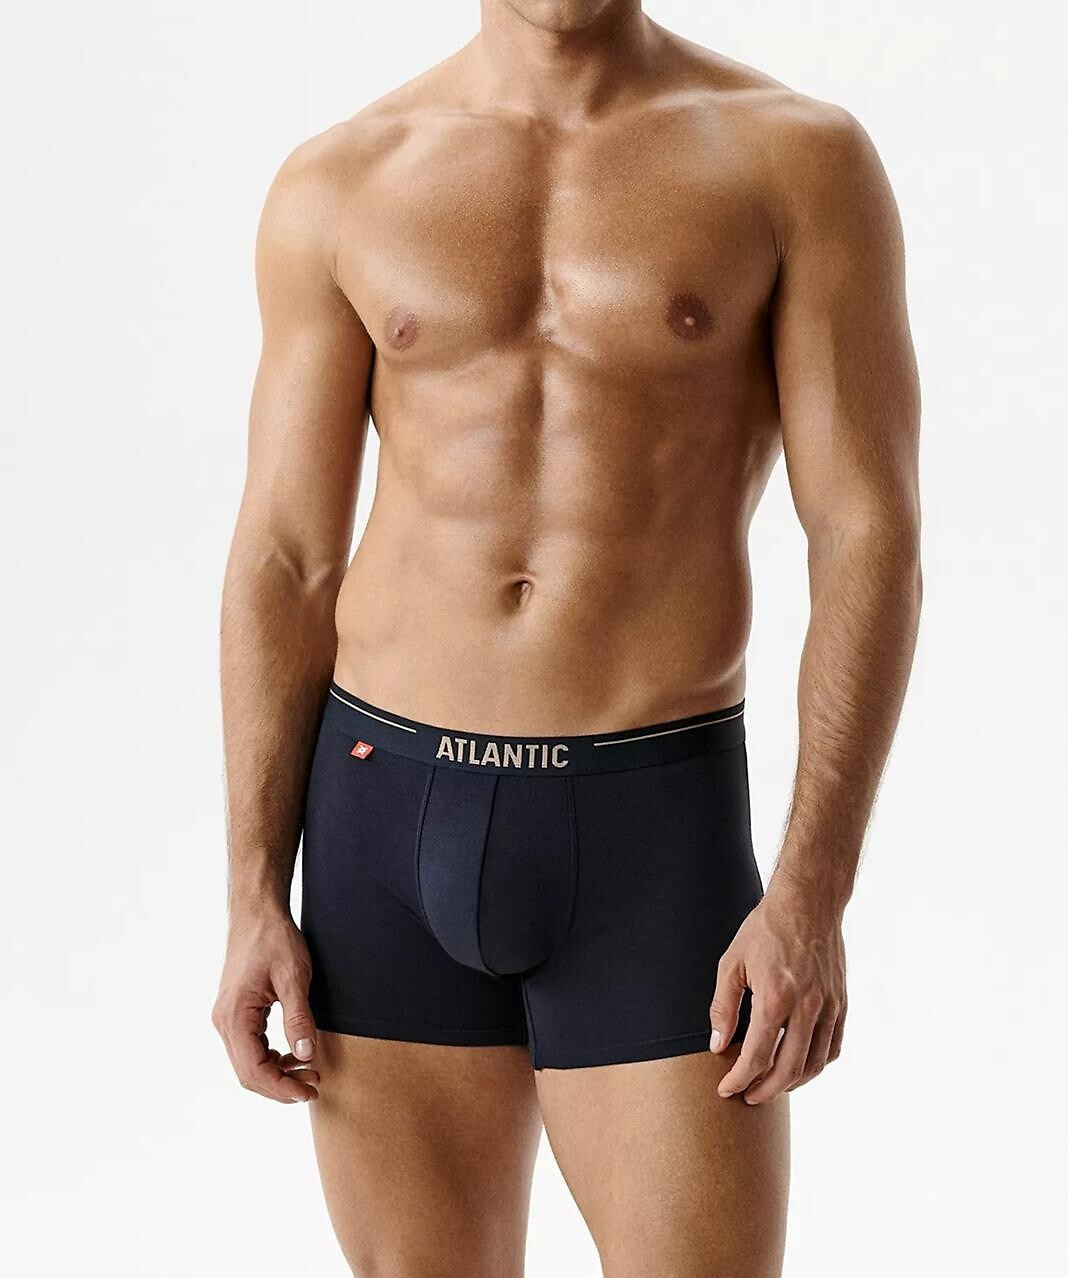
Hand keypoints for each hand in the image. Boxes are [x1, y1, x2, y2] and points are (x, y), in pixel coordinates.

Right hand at [212, 909, 319, 1102]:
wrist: (257, 913)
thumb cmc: (274, 939)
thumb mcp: (294, 977)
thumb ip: (299, 1018)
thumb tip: (306, 1055)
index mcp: (235, 1016)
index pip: (253, 1069)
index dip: (281, 1087)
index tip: (308, 1092)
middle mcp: (224, 1021)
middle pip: (248, 1072)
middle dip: (280, 1085)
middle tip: (313, 1086)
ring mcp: (227, 1017)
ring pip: (248, 1062)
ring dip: (276, 1072)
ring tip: (308, 1071)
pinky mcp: (235, 1012)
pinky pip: (249, 1046)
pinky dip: (270, 1057)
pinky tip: (293, 1055)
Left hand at [708, 879, 846, 1103]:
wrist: (808, 902)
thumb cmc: (766, 928)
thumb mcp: (732, 962)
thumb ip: (724, 1006)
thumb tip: (717, 1043)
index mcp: (776, 998)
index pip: (757, 1057)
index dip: (739, 1079)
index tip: (726, 1089)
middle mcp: (807, 1008)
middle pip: (788, 1070)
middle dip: (765, 1090)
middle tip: (747, 1096)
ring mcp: (828, 1007)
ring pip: (814, 1064)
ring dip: (792, 1083)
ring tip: (771, 1086)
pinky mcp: (841, 1003)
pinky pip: (832, 1046)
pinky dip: (816, 1064)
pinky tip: (800, 1066)